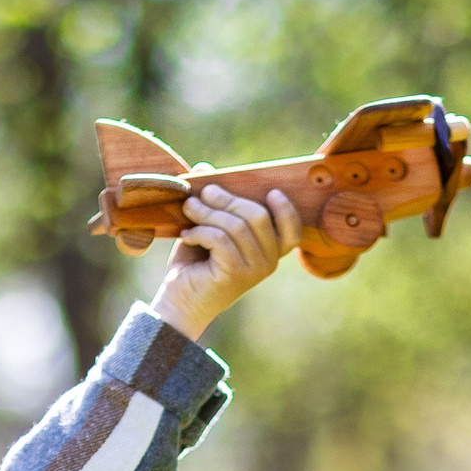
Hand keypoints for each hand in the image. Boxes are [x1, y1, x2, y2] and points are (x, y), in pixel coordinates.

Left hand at [148, 183, 300, 342]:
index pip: (291, 229)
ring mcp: (254, 271)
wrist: (178, 304)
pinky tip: (186, 235)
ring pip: (237, 226)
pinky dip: (200, 231)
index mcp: (270, 252)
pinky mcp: (235, 275)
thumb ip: (211, 201)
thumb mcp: (206, 227)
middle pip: (257, 216)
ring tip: (188, 209)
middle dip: (227, 199)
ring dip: (208, 212)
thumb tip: (204, 167)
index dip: (285, 209)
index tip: (271, 191)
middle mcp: (269, 263)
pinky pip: (221, 239)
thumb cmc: (194, 265)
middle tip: (202, 193)